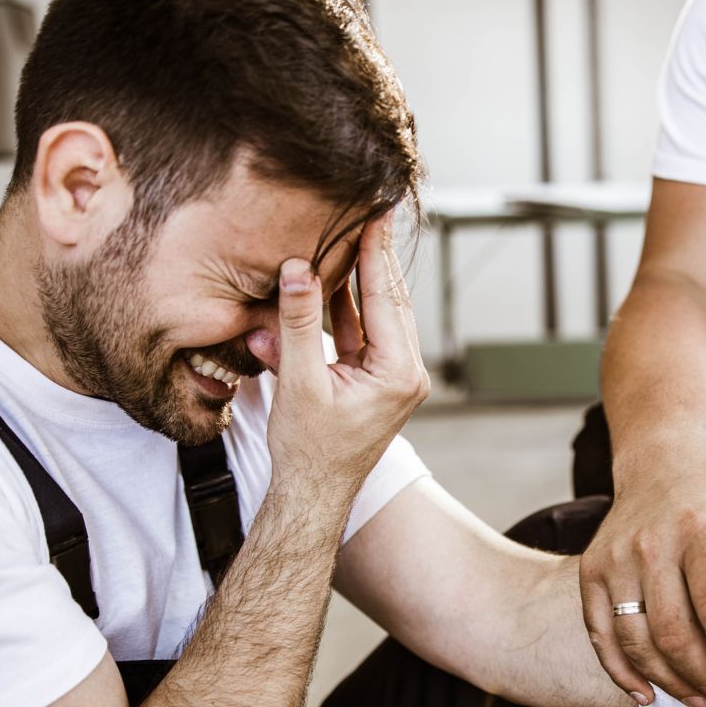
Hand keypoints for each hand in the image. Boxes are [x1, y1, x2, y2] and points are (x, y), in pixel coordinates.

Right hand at [247, 211, 428, 491]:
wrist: (311, 495)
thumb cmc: (308, 450)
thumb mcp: (300, 381)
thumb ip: (299, 322)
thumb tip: (297, 270)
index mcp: (399, 373)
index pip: (387, 298)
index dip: (376, 252)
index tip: (374, 212)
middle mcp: (407, 373)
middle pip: (390, 301)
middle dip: (375, 257)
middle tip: (370, 211)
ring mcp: (395, 378)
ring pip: (377, 315)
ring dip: (360, 279)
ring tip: (351, 233)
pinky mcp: (377, 381)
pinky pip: (364, 334)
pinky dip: (348, 308)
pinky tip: (333, 277)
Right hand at [578, 451, 705, 706]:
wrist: (662, 464)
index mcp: (703, 526)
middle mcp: (653, 540)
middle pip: (674, 632)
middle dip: (705, 677)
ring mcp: (616, 555)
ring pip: (637, 640)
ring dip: (670, 682)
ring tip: (699, 700)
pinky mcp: (591, 568)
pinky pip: (600, 633)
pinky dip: (622, 672)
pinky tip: (648, 695)